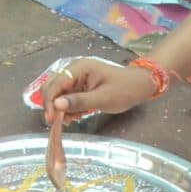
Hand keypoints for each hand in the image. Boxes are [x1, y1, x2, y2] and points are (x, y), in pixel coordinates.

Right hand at [36, 55, 161, 124]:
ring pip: (58, 93)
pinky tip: (76, 116)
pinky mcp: (80, 85)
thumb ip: (79, 102)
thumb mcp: (103, 99)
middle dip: (52, 105)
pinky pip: (66, 97)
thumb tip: (57, 105)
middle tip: (58, 123)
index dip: (50, 102)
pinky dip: (68, 108)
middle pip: (52, 87)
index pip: (55, 84)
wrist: (140, 86)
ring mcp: (76, 77)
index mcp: (79, 68)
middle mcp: (74, 70)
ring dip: (60, 108)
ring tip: (71, 120)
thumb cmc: (124, 90)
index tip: (52, 120)